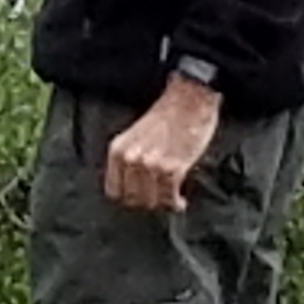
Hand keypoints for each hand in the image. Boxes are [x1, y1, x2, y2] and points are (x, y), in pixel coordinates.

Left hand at [102, 78, 221, 214]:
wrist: (189, 99)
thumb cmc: (167, 114)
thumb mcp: (136, 136)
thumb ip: (130, 159)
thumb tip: (133, 185)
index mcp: (118, 150)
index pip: (113, 190)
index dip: (128, 197)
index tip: (139, 198)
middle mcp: (130, 158)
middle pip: (132, 199)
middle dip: (146, 202)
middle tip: (157, 199)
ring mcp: (150, 165)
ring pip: (151, 202)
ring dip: (162, 204)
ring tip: (170, 200)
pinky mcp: (172, 169)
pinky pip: (169, 198)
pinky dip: (175, 203)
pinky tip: (179, 201)